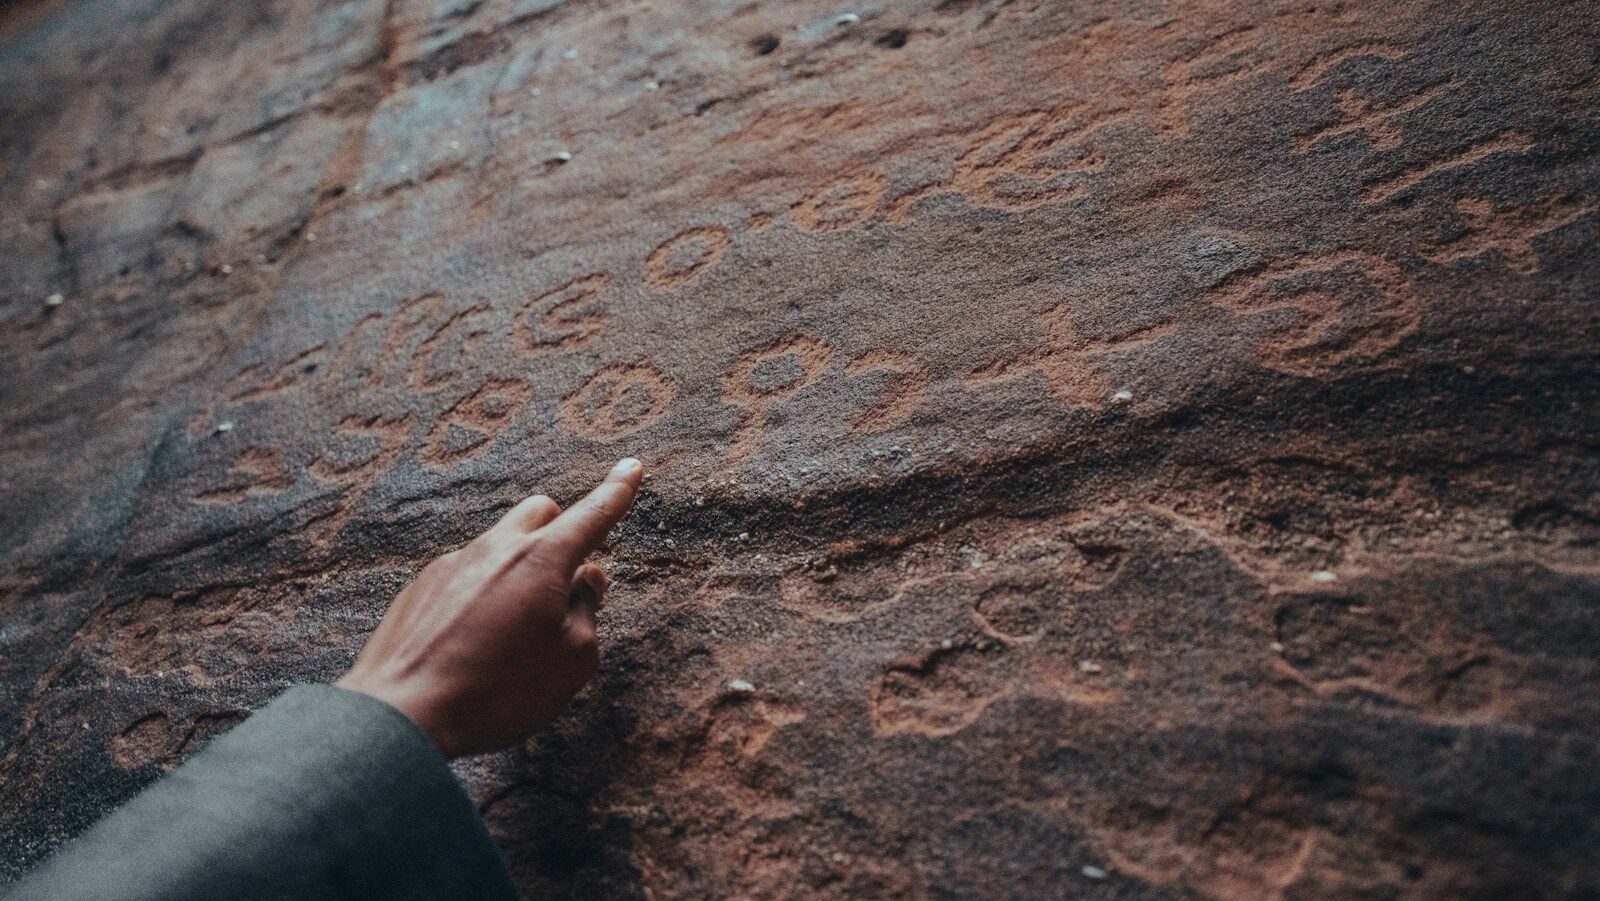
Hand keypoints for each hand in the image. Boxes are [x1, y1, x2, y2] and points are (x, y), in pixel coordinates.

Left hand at [337, 458, 643, 757]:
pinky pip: (465, 574)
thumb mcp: (572, 661)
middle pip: (540, 512)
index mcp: (541, 560)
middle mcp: (495, 548)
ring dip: (519, 570)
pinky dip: (482, 594)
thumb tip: (582, 582)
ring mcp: (452, 564)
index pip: (592, 514)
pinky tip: (472, 643)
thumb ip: (587, 611)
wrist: (403, 714)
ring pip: (499, 545)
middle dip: (561, 532)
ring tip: (513, 633)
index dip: (617, 491)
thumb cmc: (499, 691)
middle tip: (567, 583)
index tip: (632, 468)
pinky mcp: (421, 588)